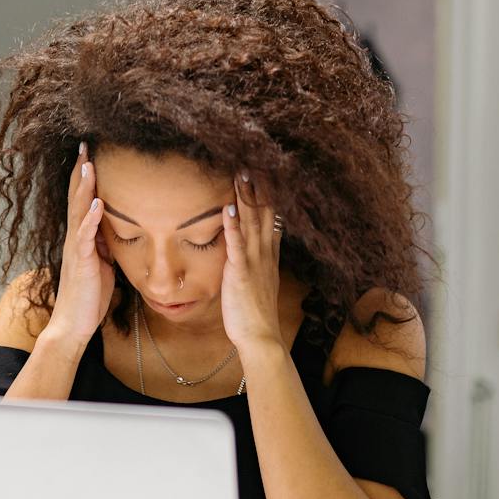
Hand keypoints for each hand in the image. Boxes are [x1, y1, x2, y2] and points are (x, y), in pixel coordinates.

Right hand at [42, 144, 114, 346]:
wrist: (74, 324)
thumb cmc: (89, 295)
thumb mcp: (102, 262)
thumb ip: (104, 242)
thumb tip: (115, 226)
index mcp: (82, 236)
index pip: (82, 199)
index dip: (85, 176)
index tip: (90, 152)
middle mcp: (75, 238)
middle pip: (76, 197)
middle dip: (81, 171)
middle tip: (85, 145)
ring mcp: (76, 249)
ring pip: (79, 211)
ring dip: (84, 188)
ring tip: (88, 165)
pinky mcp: (82, 263)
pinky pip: (85, 237)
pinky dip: (91, 219)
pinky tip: (98, 204)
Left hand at [219, 172, 284, 357]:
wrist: (260, 337)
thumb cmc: (255, 313)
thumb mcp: (258, 281)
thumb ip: (255, 262)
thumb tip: (250, 249)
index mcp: (268, 255)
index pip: (270, 217)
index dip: (267, 195)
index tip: (263, 173)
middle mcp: (264, 254)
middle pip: (263, 213)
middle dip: (258, 187)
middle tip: (252, 161)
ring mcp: (253, 262)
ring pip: (251, 222)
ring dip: (246, 197)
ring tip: (242, 173)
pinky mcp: (240, 273)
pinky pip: (236, 245)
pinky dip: (233, 225)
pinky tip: (228, 207)